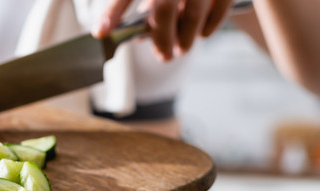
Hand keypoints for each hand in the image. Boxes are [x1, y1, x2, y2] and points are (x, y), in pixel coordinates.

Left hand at [92, 0, 232, 61]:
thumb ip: (142, 2)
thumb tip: (131, 32)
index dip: (113, 10)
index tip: (101, 32)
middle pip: (164, 8)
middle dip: (161, 38)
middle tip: (162, 56)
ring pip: (192, 13)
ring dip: (185, 38)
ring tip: (181, 50)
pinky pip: (218, 11)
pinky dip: (208, 27)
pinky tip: (201, 35)